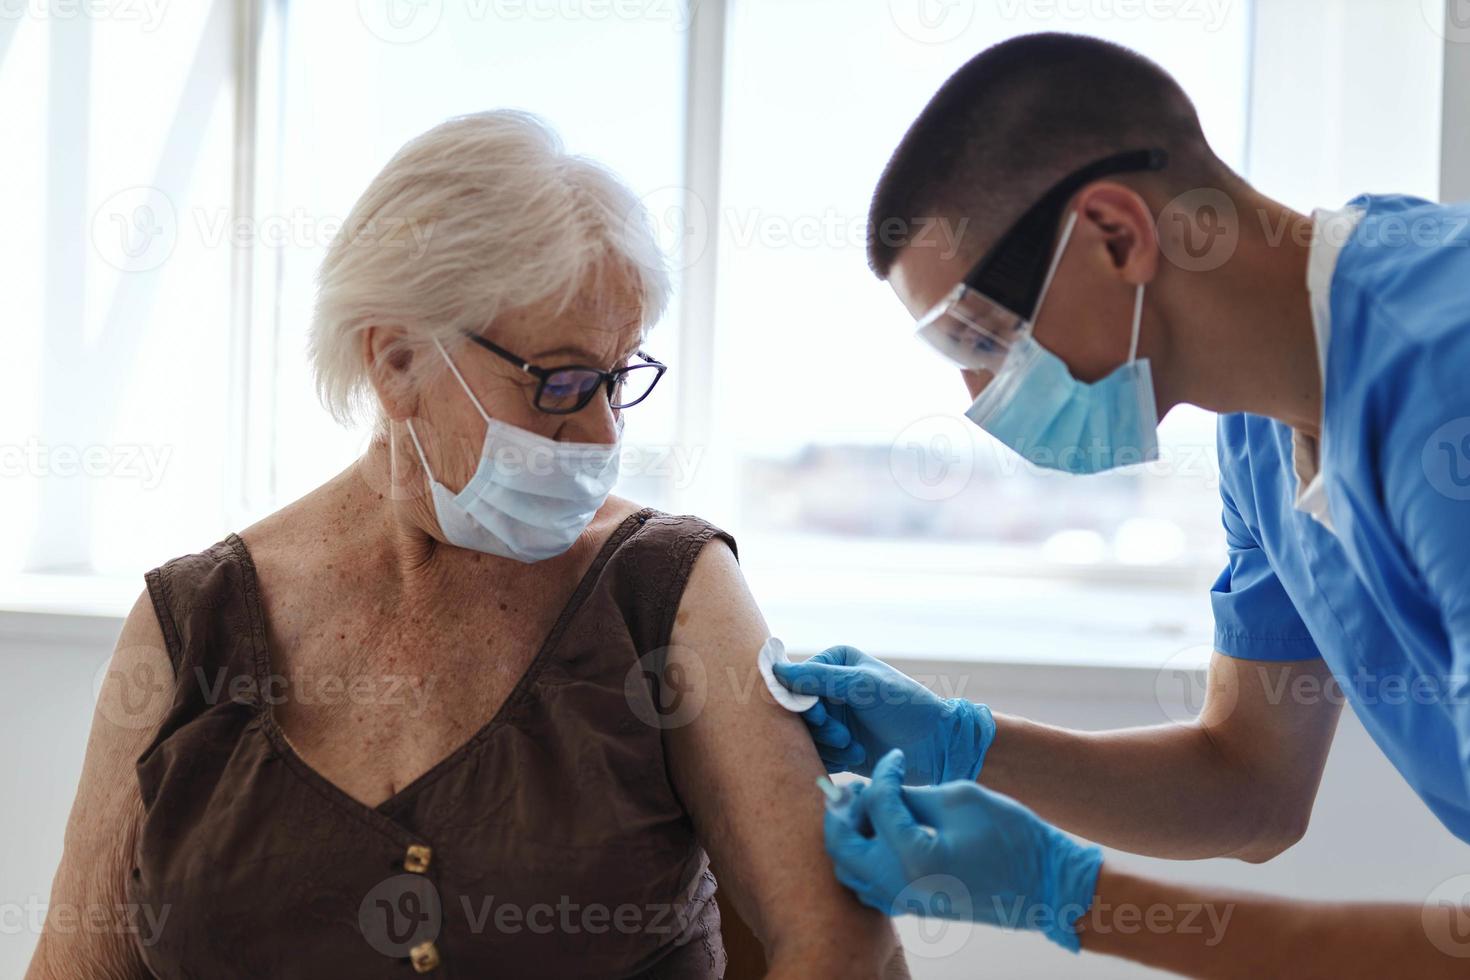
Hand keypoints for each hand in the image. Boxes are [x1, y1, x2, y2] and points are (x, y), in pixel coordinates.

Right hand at [771, 645, 994, 785]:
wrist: (937, 744)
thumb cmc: (906, 706)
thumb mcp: (862, 685)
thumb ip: (818, 678)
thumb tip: (775, 671)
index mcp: (834, 662)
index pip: (795, 679)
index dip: (800, 701)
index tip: (821, 715)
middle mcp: (829, 687)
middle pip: (796, 709)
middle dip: (818, 726)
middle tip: (841, 736)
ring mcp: (833, 716)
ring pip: (804, 734)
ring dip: (827, 744)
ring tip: (852, 746)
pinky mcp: (838, 744)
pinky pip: (816, 752)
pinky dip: (832, 757)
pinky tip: (856, 755)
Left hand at [825, 749, 1102, 952]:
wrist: (1043, 884)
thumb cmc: (1010, 836)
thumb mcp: (960, 799)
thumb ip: (912, 794)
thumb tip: (882, 790)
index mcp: (914, 856)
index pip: (876, 804)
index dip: (882, 773)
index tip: (894, 758)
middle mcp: (900, 886)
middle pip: (841, 844)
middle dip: (843, 809)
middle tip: (860, 786)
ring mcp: (904, 902)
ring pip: (848, 869)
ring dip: (849, 834)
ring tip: (868, 807)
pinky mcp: (912, 907)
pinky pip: (867, 884)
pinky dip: (863, 856)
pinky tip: (882, 833)